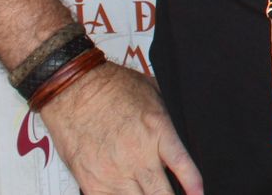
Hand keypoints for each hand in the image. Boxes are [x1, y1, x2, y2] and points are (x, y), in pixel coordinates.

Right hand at [39, 61, 203, 194]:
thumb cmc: (111, 88)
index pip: (183, 166)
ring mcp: (114, 173)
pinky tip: (128, 194)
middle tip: (174, 194)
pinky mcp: (92, 183)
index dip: (193, 184)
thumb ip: (168, 118)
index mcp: (157, 130)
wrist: (73, 90)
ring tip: (149, 192)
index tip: (197, 194)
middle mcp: (137, 155)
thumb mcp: (153, 93)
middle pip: (162, 193)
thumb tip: (183, 128)